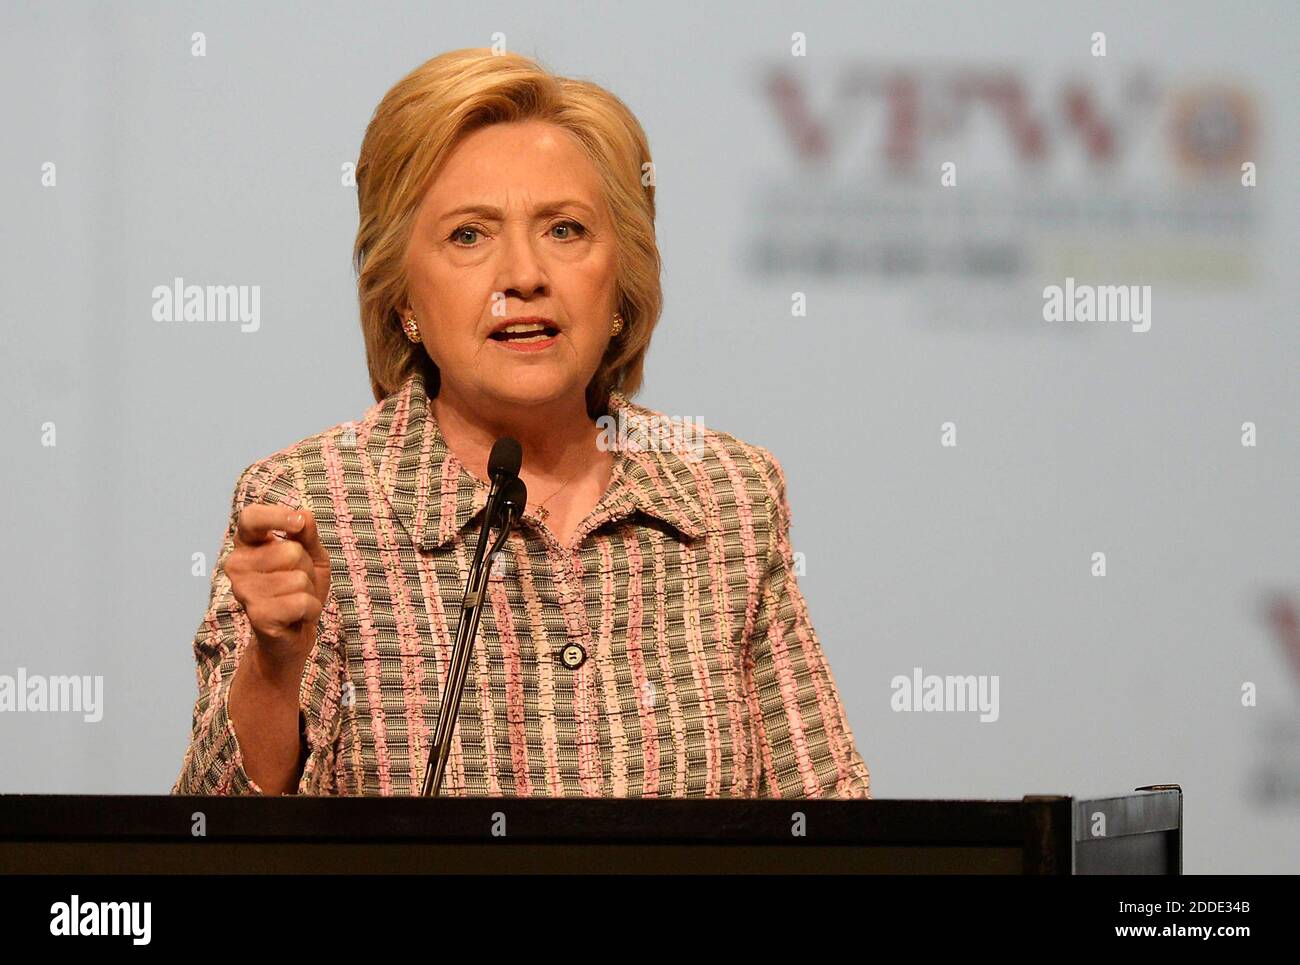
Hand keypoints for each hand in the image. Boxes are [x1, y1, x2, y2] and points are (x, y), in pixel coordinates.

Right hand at [227, 505, 332, 679]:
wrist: (293, 635)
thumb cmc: (299, 589)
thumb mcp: (311, 556)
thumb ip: (307, 535)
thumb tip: (303, 516)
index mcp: (247, 544)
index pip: (251, 518)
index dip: (275, 516)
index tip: (298, 523)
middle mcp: (237, 565)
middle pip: (290, 551)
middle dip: (306, 568)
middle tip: (297, 583)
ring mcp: (243, 591)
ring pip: (298, 578)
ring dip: (309, 591)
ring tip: (295, 599)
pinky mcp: (257, 615)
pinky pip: (302, 602)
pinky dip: (311, 609)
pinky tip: (297, 616)